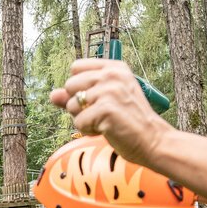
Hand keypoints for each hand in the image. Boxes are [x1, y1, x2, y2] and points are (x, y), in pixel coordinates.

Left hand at [49, 58, 171, 166]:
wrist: (153, 140)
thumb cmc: (130, 121)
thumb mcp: (105, 101)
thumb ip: (78, 96)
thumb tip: (53, 95)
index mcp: (114, 68)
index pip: (76, 67)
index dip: (78, 86)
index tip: (95, 99)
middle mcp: (112, 75)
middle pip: (70, 85)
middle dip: (78, 105)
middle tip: (100, 114)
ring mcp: (109, 91)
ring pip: (72, 106)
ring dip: (83, 119)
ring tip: (104, 122)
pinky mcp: (106, 109)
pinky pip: (78, 122)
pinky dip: (89, 131)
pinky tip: (107, 130)